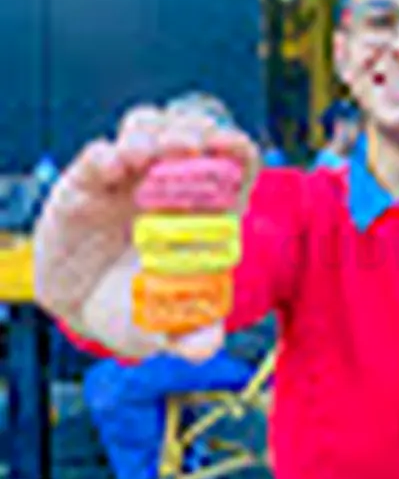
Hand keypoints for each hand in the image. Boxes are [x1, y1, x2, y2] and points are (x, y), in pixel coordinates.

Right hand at [34, 103, 259, 355]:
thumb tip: (207, 346)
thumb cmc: (141, 307)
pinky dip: (106, 154)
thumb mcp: (166, 326)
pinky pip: (100, 155)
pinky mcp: (90, 181)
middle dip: (192, 131)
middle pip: (191, 136)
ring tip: (144, 156)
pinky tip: (110, 167)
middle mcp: (172, 185)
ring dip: (150, 136)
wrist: (83, 308)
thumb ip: (190, 336)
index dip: (235, 150)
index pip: (234, 167)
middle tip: (187, 146)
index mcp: (207, 211)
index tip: (226, 146)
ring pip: (147, 131)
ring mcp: (131, 178)